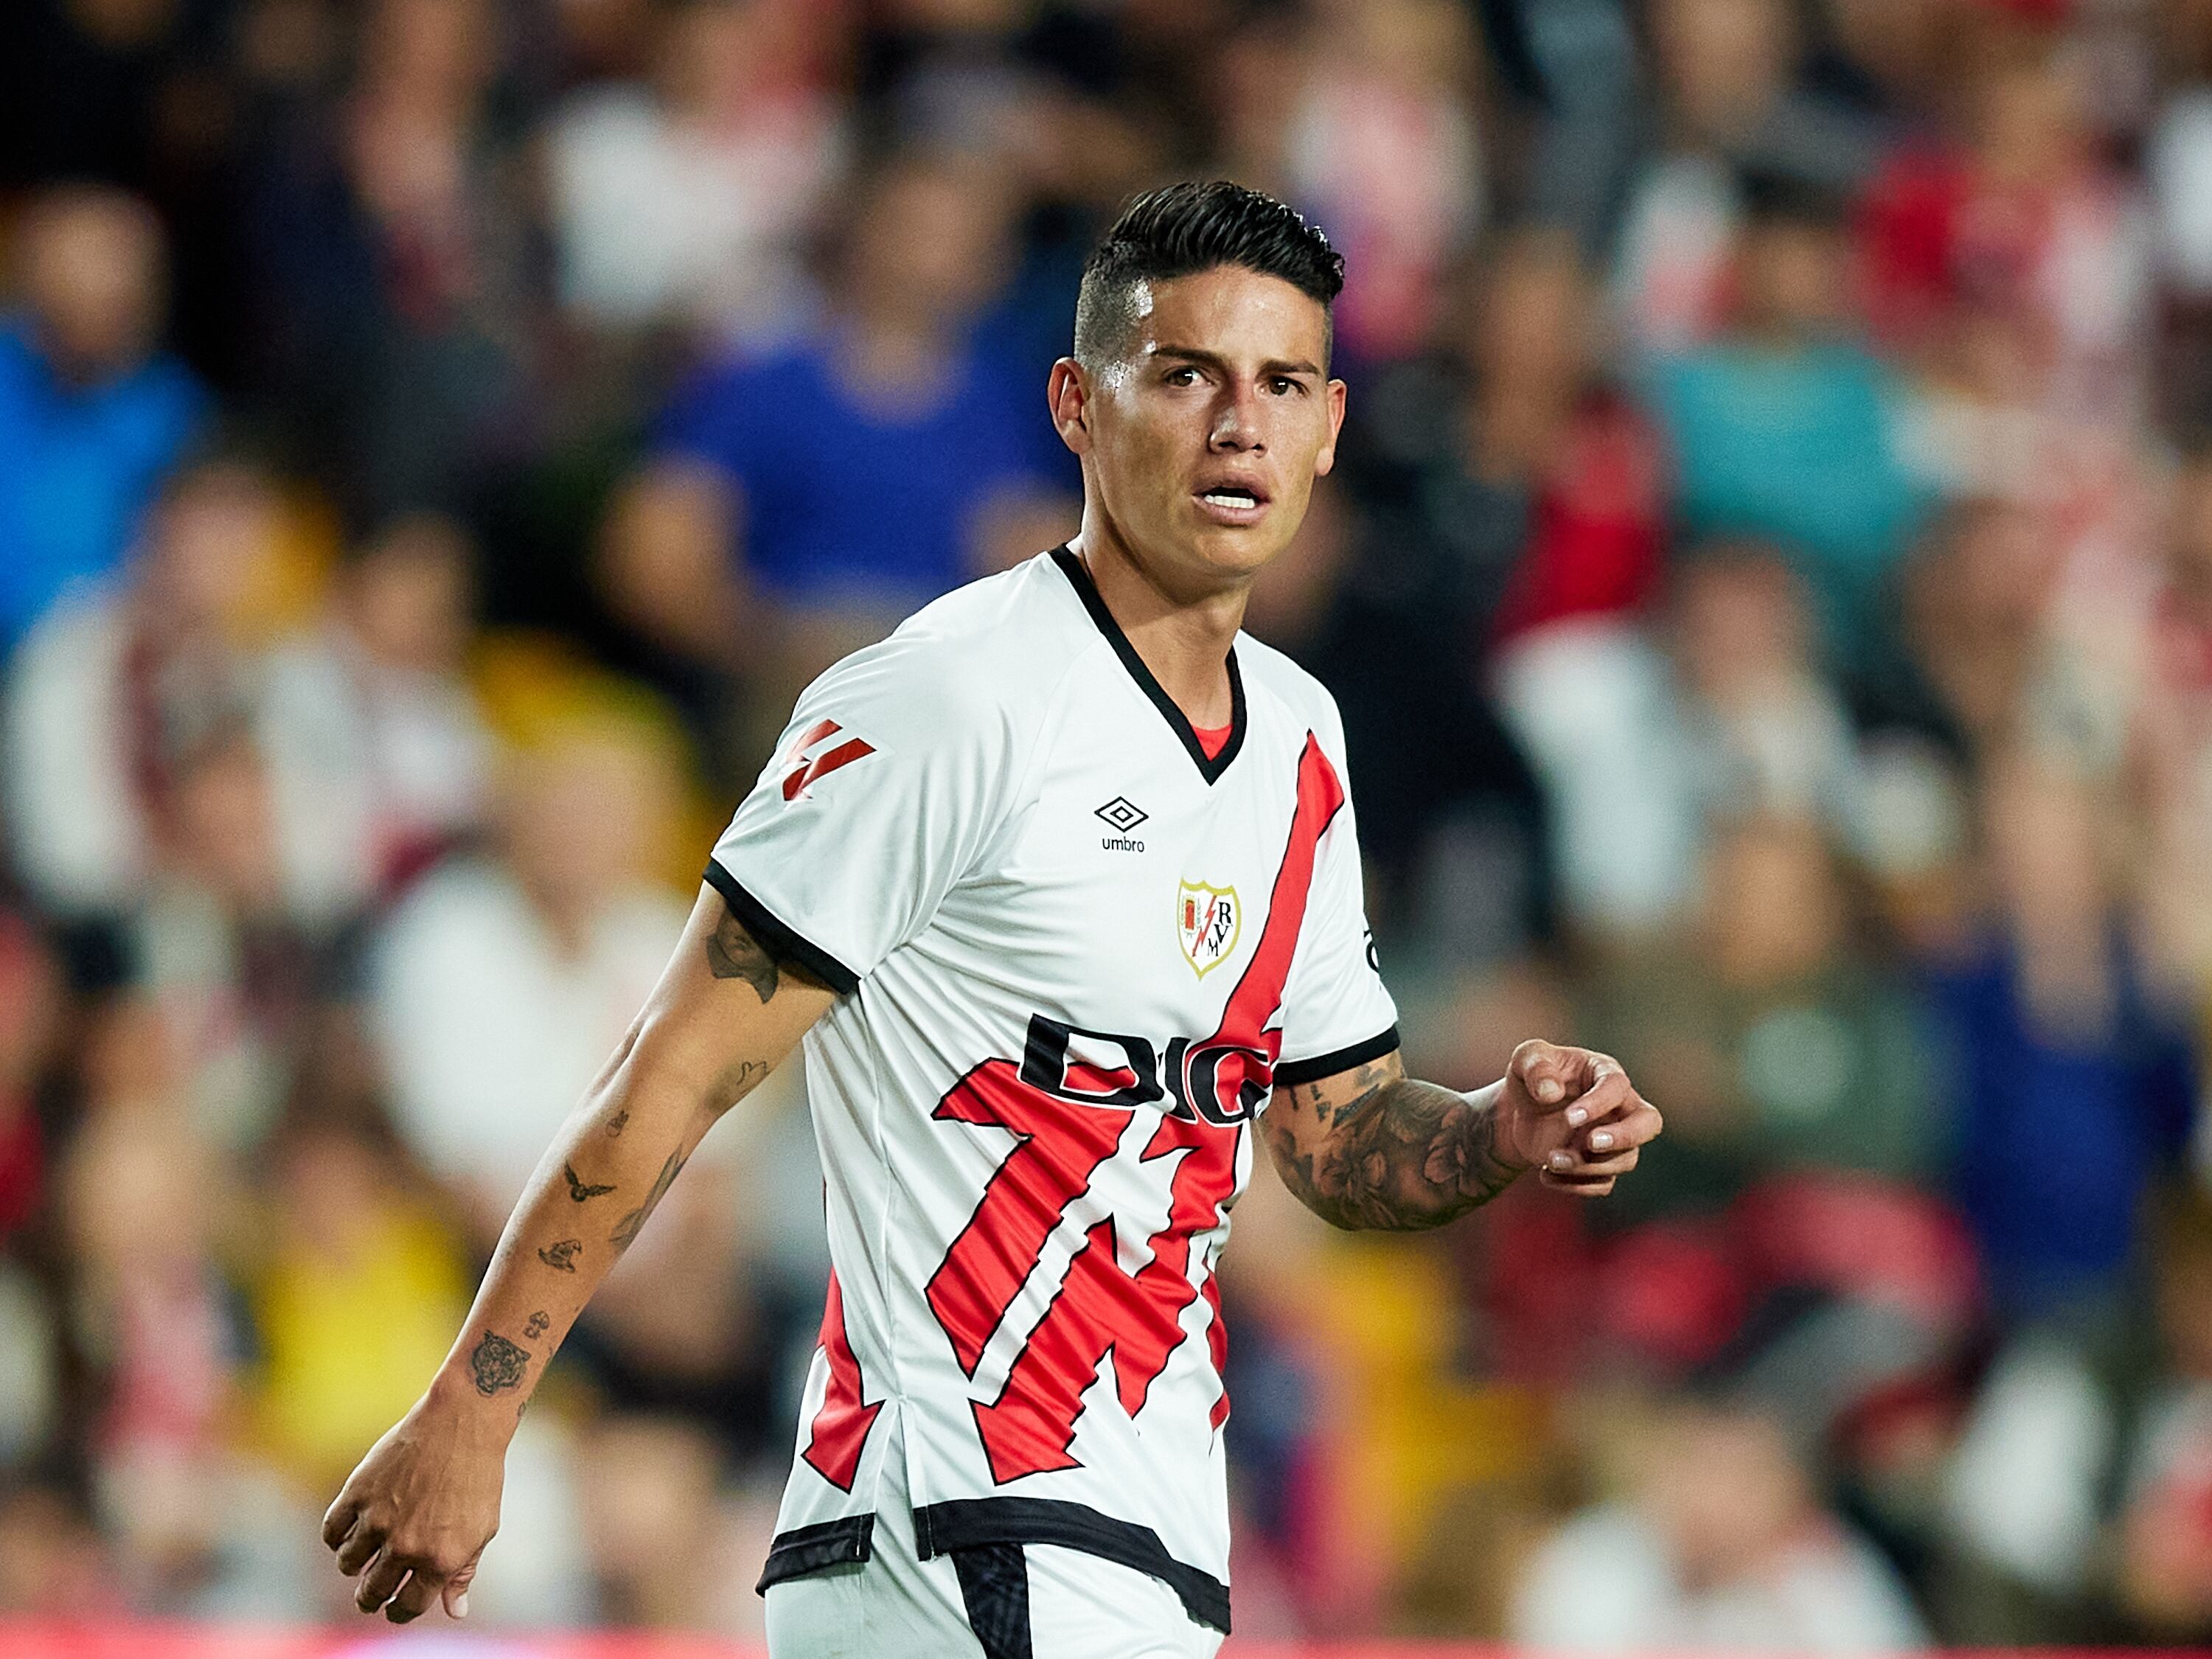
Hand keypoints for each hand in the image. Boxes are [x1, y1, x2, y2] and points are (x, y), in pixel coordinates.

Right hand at [322, 1388, 508, 1622]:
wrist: (462, 1423)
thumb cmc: (478, 1476)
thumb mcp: (482, 1529)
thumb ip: (463, 1573)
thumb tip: (456, 1611)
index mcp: (440, 1560)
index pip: (407, 1607)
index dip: (398, 1613)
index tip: (394, 1609)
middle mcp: (406, 1546)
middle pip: (372, 1591)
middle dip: (370, 1598)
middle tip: (369, 1594)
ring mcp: (378, 1520)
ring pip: (347, 1564)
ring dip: (353, 1566)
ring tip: (362, 1558)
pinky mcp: (358, 1493)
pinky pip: (331, 1532)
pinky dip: (337, 1537)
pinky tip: (348, 1532)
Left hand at [1492, 1040, 1660, 1197]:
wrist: (1522, 1111)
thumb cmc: (1532, 1077)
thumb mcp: (1525, 1059)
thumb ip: (1536, 1067)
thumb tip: (1550, 1093)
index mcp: (1604, 1072)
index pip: (1616, 1086)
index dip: (1598, 1104)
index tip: (1570, 1118)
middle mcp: (1620, 1106)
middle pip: (1648, 1122)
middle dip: (1624, 1136)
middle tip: (1591, 1143)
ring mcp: (1614, 1138)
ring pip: (1624, 1159)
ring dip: (1588, 1165)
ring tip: (1551, 1160)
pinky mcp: (1602, 1164)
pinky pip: (1604, 1183)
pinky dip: (1576, 1185)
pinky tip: (1545, 1174)